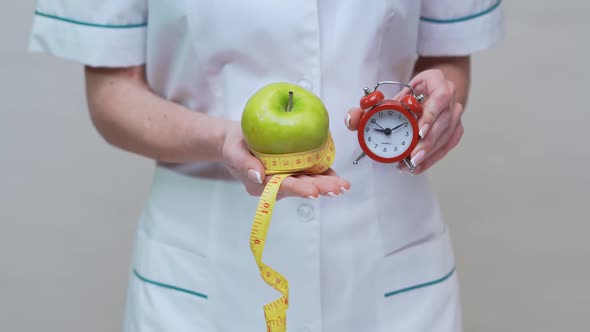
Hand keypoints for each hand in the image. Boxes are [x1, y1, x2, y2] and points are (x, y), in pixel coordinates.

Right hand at [221, 122, 349, 198]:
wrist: (237, 140)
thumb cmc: (235, 145)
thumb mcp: (233, 150)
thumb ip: (244, 163)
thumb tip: (258, 174)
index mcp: (261, 184)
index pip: (281, 187)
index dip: (298, 189)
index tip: (312, 191)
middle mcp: (276, 184)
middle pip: (299, 186)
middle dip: (319, 188)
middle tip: (337, 188)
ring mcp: (286, 178)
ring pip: (307, 182)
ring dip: (326, 184)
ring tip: (342, 185)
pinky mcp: (294, 170)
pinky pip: (310, 174)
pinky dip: (324, 175)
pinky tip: (337, 178)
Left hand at [344, 69, 464, 173]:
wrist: (426, 92)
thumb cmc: (406, 95)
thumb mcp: (387, 95)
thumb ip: (367, 107)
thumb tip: (352, 119)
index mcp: (436, 80)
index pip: (440, 97)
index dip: (431, 115)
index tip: (419, 131)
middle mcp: (451, 96)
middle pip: (445, 121)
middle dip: (428, 142)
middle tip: (412, 157)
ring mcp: (455, 113)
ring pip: (448, 135)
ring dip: (430, 153)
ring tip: (411, 164)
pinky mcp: (455, 128)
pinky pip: (448, 145)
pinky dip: (433, 158)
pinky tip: (418, 166)